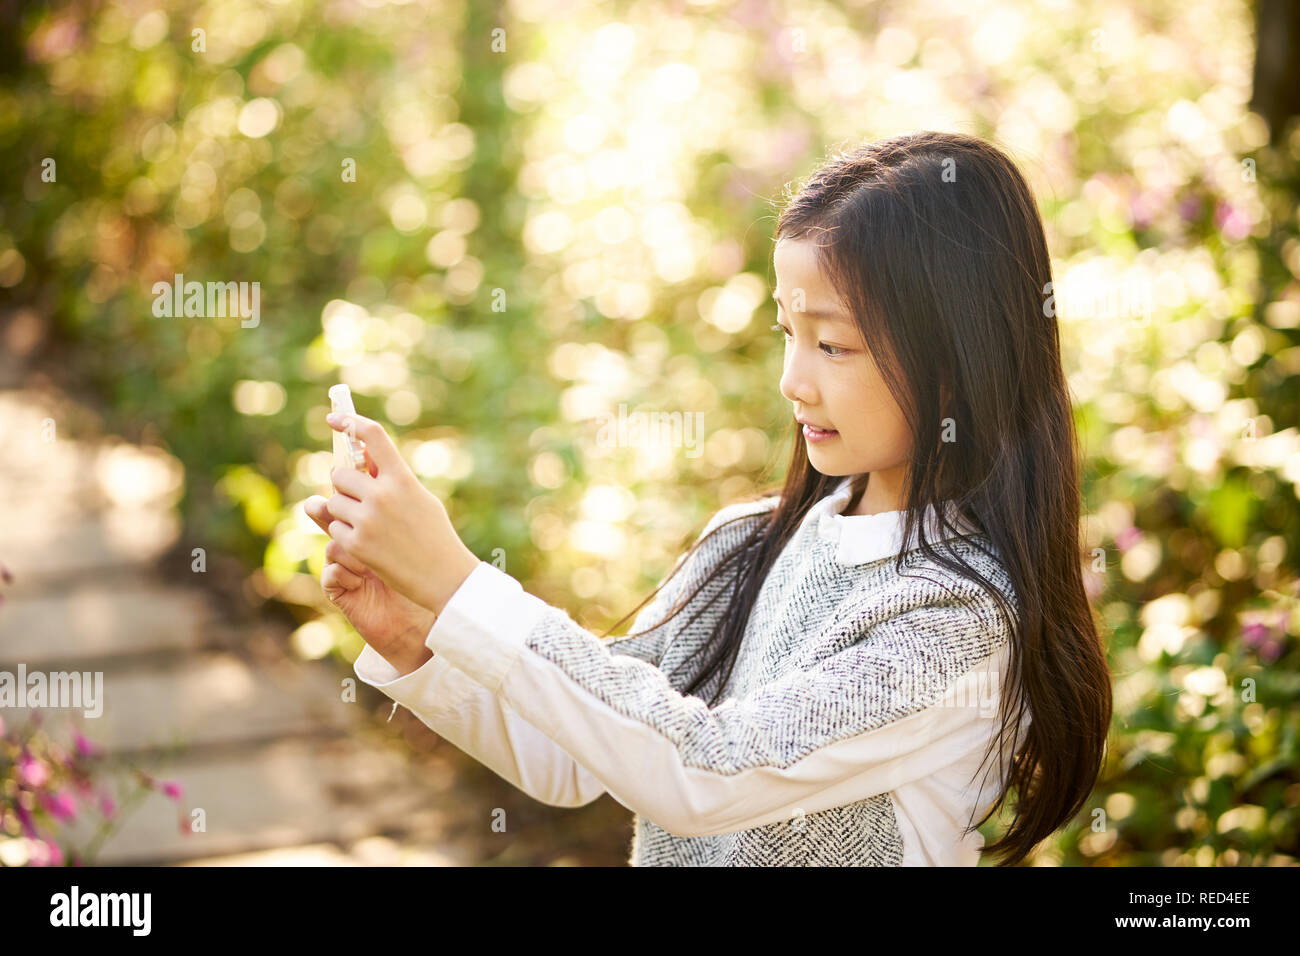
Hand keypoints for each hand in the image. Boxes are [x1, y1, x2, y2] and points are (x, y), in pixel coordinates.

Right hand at [304, 496, 434, 673]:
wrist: (424, 613)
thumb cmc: (423, 571)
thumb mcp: (411, 533)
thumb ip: (395, 505)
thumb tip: (381, 472)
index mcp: (369, 527)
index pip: (350, 502)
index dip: (347, 496)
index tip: (354, 492)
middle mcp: (353, 545)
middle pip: (333, 520)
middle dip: (342, 518)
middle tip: (360, 524)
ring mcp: (344, 568)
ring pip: (333, 546)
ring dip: (351, 554)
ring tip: (368, 565)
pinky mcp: (339, 591)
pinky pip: (330, 573)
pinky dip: (344, 575)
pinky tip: (361, 581)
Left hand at [322, 410, 479, 615]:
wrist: (442, 576)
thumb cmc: (434, 534)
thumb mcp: (419, 498)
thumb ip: (392, 478)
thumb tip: (362, 457)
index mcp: (402, 479)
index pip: (372, 436)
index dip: (350, 421)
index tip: (334, 418)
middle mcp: (382, 496)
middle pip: (340, 473)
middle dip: (344, 483)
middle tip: (356, 495)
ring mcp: (367, 521)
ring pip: (332, 501)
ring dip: (342, 509)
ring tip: (366, 523)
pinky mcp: (356, 545)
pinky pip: (334, 528)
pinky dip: (344, 533)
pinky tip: (366, 543)